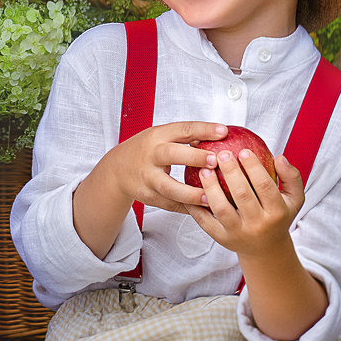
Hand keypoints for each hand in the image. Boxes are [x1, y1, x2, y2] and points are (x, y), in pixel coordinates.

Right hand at [108, 121, 227, 212]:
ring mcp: (147, 177)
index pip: (182, 130)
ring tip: (210, 197)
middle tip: (215, 161)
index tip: (223, 131)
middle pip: (172, 155)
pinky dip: (186, 208)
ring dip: (191, 193)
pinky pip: (169, 204)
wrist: (117, 170)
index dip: (203, 130)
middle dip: (194, 158)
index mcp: (157, 136)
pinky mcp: (147, 196)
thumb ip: (185, 137)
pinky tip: (202, 210)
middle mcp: (151, 155)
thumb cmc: (146, 150)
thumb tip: (220, 135)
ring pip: (169, 188)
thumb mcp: (160, 136)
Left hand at [184, 151, 304, 255]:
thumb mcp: (294, 199)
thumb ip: (291, 177)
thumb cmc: (278, 216)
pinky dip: (195, 205)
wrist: (266, 249)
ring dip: (211, 187)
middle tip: (221, 154)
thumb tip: (279, 157)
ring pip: (221, 208)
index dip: (254, 167)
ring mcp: (237, 233)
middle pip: (242, 195)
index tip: (243, 150)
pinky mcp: (220, 238)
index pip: (265, 186)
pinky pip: (205, 220)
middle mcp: (257, 224)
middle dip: (231, 172)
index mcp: (277, 213)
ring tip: (205, 169)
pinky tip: (190, 187)